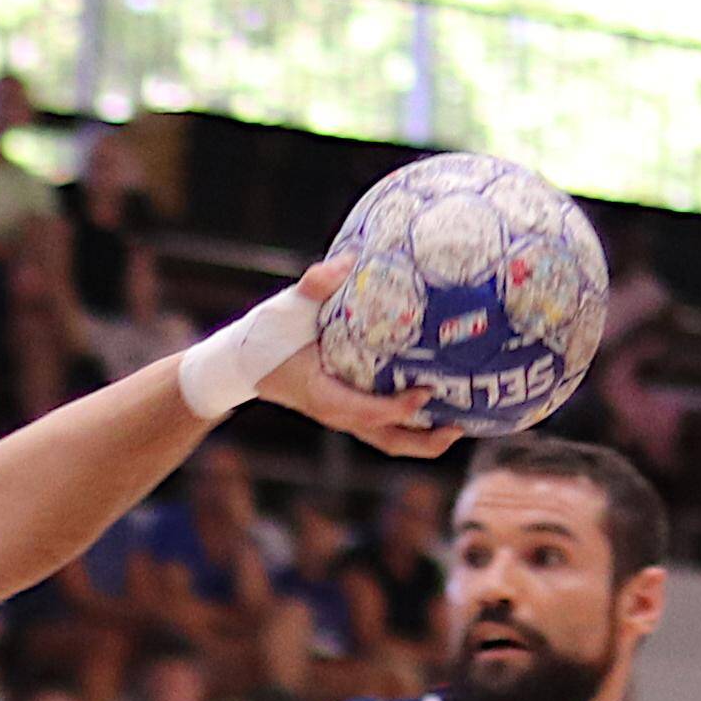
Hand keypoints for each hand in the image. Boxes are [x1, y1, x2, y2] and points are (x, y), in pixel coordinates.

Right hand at [253, 257, 459, 457]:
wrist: (243, 362)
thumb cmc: (267, 336)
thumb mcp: (287, 309)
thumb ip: (315, 285)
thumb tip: (348, 260)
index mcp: (323, 395)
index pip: (366, 413)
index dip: (397, 408)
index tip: (425, 392)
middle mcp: (336, 413)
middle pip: (385, 439)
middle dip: (422, 440)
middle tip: (457, 427)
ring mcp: (342, 416)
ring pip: (386, 439)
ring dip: (421, 439)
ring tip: (456, 426)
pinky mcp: (347, 410)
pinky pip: (382, 427)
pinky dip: (409, 424)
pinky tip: (433, 408)